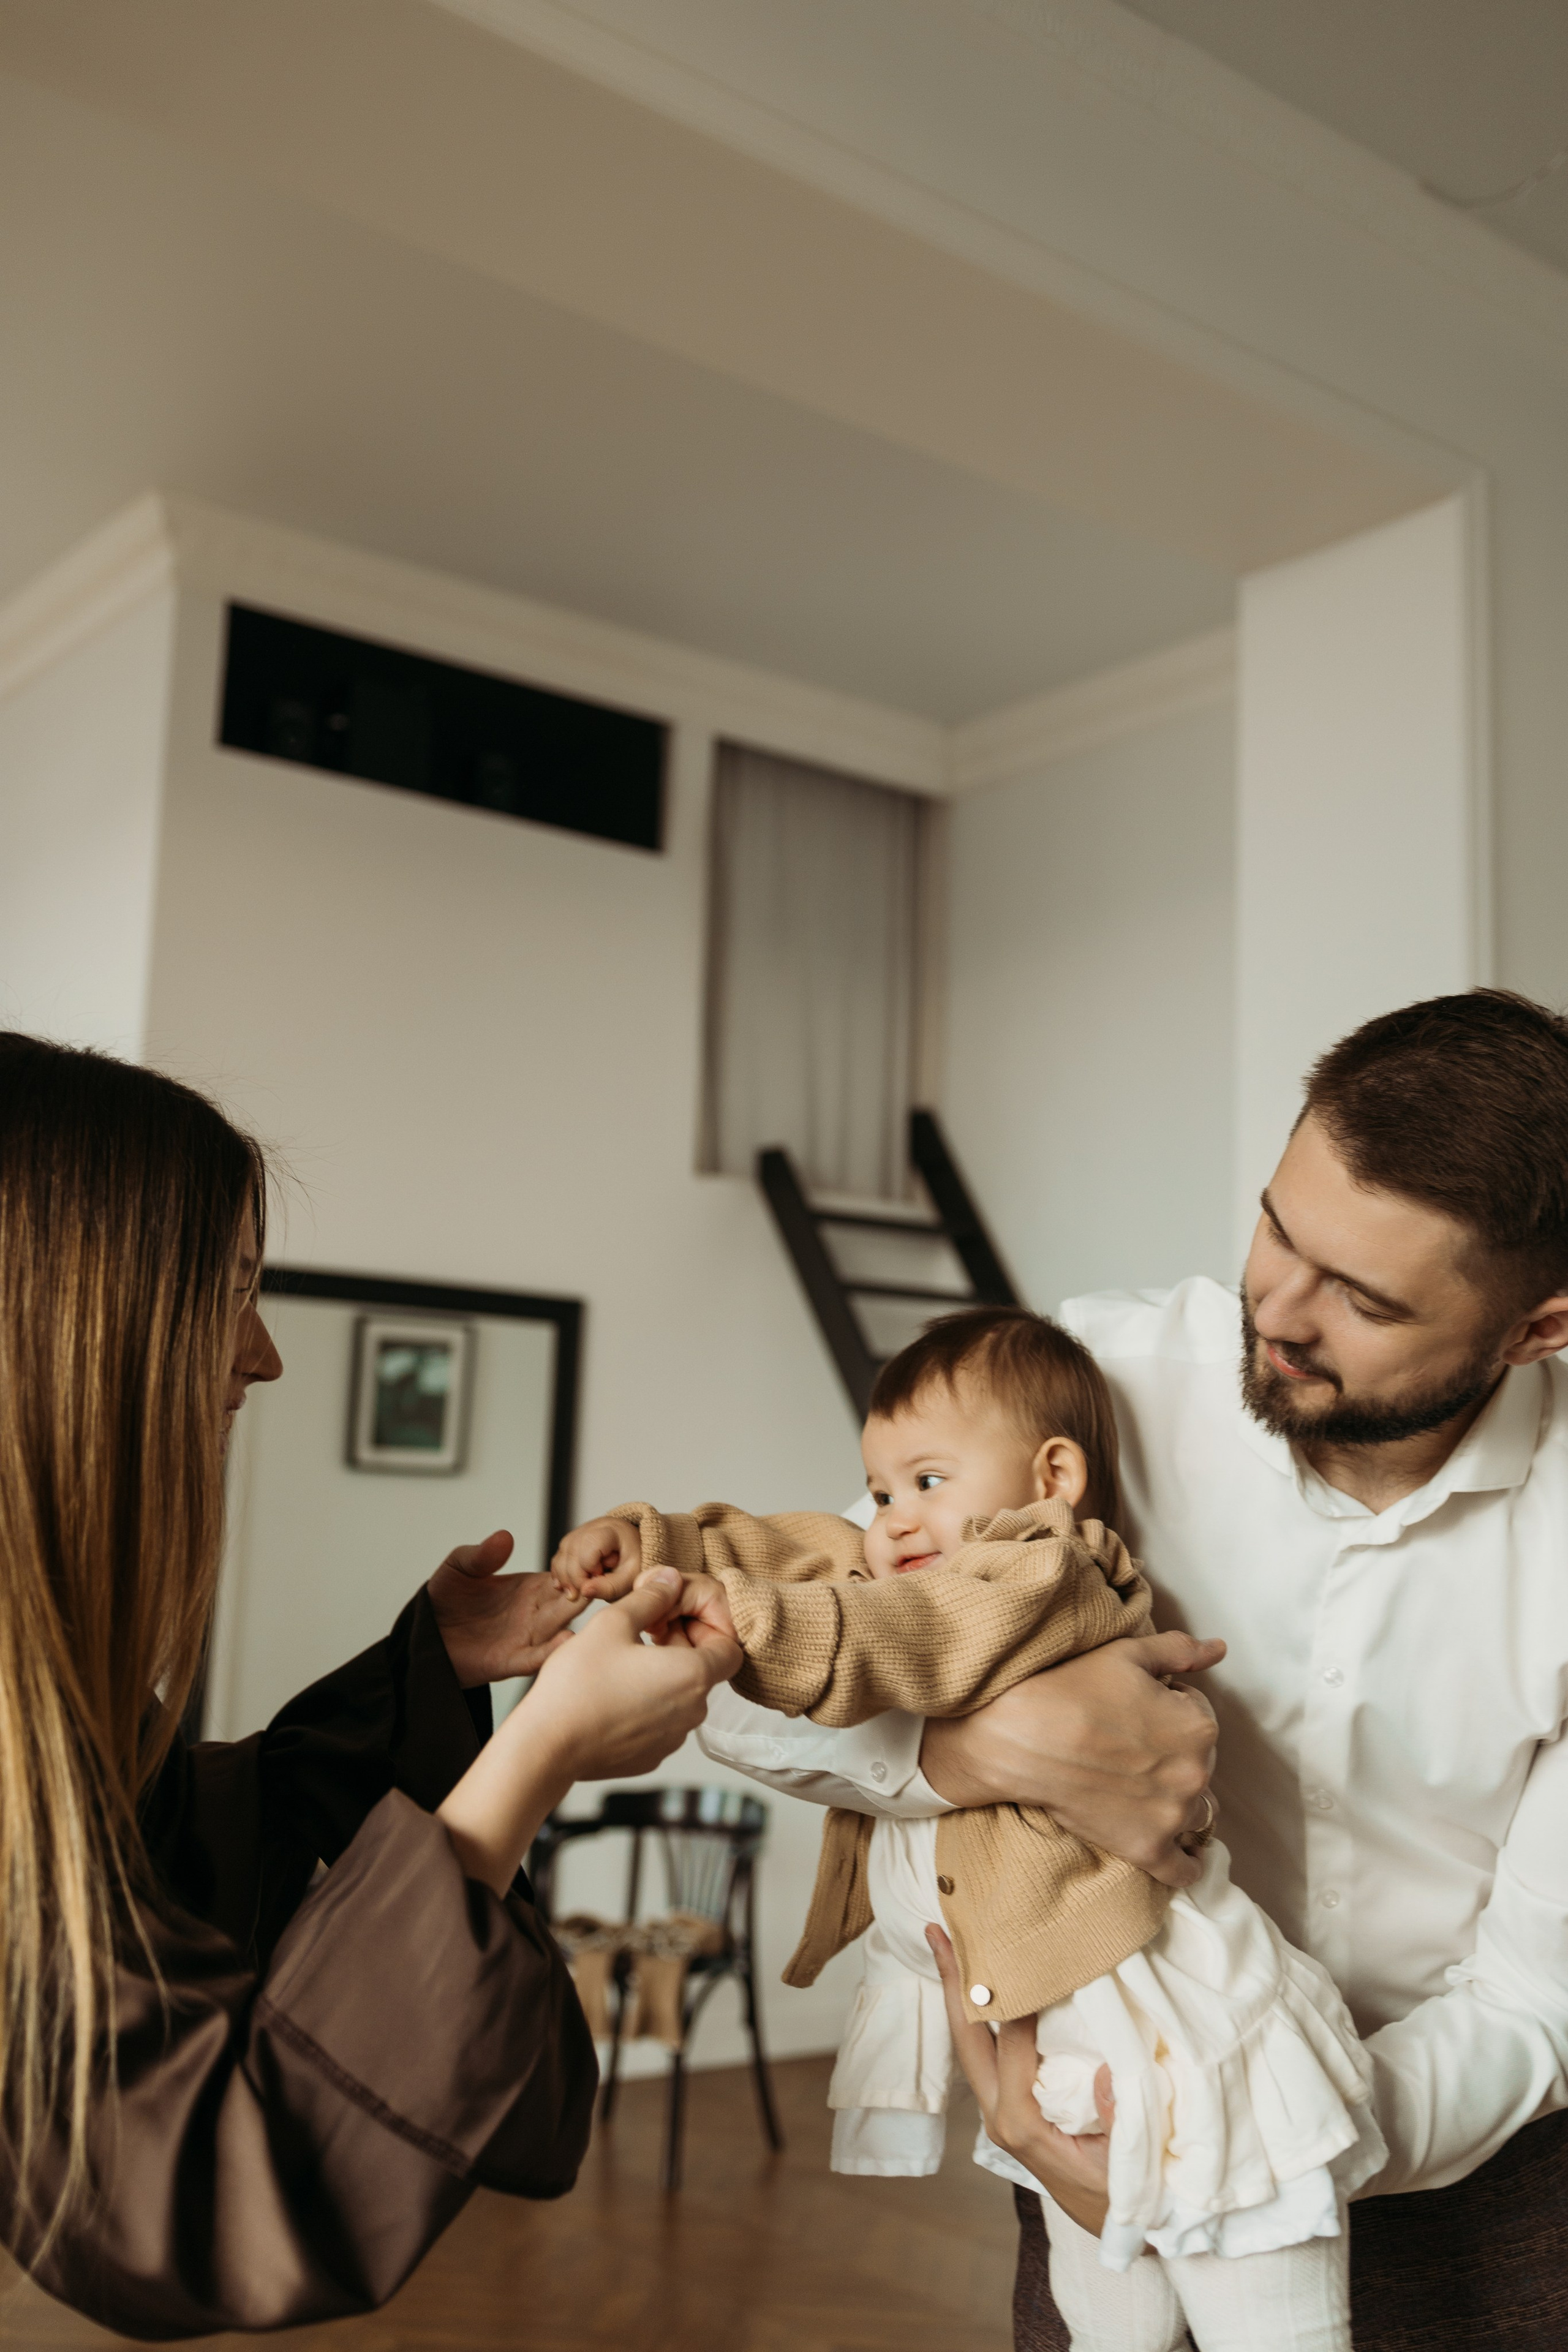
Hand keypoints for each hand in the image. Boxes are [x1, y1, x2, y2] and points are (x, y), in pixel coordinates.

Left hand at [428, 1530, 585, 1685]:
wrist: (424, 1634)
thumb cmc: (444, 1597)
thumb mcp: (459, 1568)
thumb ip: (481, 1555)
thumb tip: (504, 1537)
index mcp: (531, 1587)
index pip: (564, 1577)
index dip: (577, 1570)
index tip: (591, 1562)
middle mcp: (535, 1613)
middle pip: (569, 1603)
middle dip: (584, 1594)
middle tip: (598, 1584)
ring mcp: (526, 1638)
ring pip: (559, 1630)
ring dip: (574, 1621)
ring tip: (586, 1610)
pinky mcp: (511, 1661)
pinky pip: (536, 1658)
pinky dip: (551, 1652)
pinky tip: (564, 1641)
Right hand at [437, 1573, 741, 1894]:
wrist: (547, 1745)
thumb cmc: (579, 1684)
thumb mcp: (615, 1622)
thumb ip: (652, 1597)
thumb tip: (671, 1580)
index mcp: (693, 1676)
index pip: (731, 1648)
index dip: (711, 1628)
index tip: (680, 1618)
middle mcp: (691, 1712)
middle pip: (704, 1671)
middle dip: (681, 1646)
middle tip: (646, 1629)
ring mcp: (671, 1739)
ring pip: (680, 1697)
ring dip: (663, 1674)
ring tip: (624, 1659)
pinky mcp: (649, 1756)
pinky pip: (659, 1721)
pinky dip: (646, 1703)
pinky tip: (614, 1691)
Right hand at [550, 1516, 642, 1601]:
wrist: (637, 1555)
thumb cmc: (636, 1565)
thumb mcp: (630, 1579)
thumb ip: (610, 1587)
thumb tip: (584, 1591)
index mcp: (613, 1530)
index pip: (589, 1545)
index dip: (589, 1567)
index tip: (601, 1577)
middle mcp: (595, 1525)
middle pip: (572, 1550)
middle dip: (574, 1576)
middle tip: (585, 1592)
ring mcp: (582, 1531)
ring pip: (562, 1553)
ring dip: (565, 1576)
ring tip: (576, 1592)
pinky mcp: (575, 1541)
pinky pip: (560, 1555)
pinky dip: (560, 1573)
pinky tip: (567, 1587)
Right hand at [919, 1631, 1224, 1889]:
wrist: (1023, 1738)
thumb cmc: (1072, 1690)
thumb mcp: (1127, 1654)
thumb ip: (1179, 1650)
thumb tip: (1218, 1649)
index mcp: (1198, 1725)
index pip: (1200, 1718)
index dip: (1170, 1711)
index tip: (1139, 1713)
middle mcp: (1196, 1773)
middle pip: (1200, 1764)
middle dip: (1176, 1755)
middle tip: (1132, 1748)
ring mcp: (1173, 1816)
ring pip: (1197, 1813)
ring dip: (1180, 1803)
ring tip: (1146, 1792)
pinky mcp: (1147, 1849)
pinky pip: (1183, 1870)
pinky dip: (1184, 1864)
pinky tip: (1177, 1854)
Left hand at [927, 1925, 1111, 2236]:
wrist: (1124, 2234)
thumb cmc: (1126, 2196)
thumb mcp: (1128, 2165)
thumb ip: (1118, 2121)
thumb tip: (1104, 2072)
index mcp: (1023, 2123)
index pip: (1012, 2043)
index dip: (1016, 1995)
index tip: (1018, 1942)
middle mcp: (1000, 2115)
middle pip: (969, 2038)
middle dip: (953, 1982)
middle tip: (937, 1929)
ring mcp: (1001, 2112)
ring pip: (973, 2043)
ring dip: (962, 1993)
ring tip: (950, 1942)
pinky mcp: (1009, 2109)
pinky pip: (988, 2052)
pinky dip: (982, 2014)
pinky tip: (981, 1984)